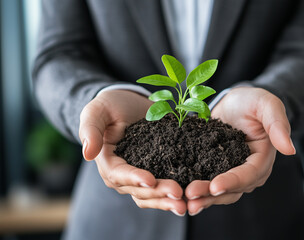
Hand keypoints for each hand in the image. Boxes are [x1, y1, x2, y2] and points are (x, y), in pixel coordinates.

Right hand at [79, 90, 185, 215]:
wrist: (129, 104)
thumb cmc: (110, 106)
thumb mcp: (97, 111)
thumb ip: (90, 129)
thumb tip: (87, 153)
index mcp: (108, 162)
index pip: (119, 175)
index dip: (134, 178)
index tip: (151, 179)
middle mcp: (123, 175)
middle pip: (140, 190)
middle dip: (158, 193)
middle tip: (178, 194)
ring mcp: (141, 175)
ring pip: (153, 195)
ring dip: (169, 200)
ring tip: (186, 203)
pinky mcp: (158, 171)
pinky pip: (165, 187)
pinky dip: (176, 193)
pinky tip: (193, 195)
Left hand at [185, 87, 295, 215]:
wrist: (235, 102)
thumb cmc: (252, 101)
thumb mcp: (266, 104)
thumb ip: (277, 123)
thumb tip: (289, 149)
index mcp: (262, 159)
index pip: (248, 175)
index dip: (232, 181)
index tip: (215, 185)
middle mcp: (247, 171)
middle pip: (231, 189)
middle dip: (211, 194)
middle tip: (190, 196)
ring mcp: (230, 172)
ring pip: (217, 191)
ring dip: (201, 197)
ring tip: (184, 200)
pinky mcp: (214, 169)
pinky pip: (205, 182)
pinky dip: (194, 188)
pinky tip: (178, 191)